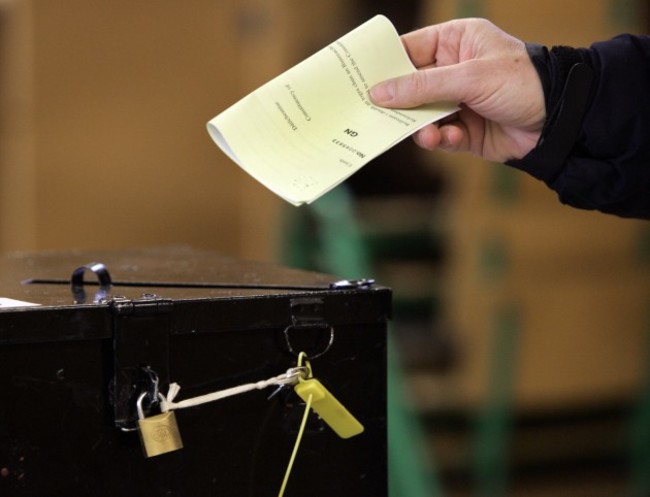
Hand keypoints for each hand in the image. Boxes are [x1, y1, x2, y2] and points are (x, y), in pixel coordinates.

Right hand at [370, 18, 544, 162]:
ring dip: (421, 127)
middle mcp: (453, 71)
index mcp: (455, 43)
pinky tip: (450, 138)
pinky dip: (441, 139)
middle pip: (410, 87)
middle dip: (398, 103)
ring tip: (427, 134)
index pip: (409, 50)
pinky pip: (440, 135)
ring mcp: (457, 102)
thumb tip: (379, 92)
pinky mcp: (464, 130)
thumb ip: (422, 86)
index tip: (360, 80)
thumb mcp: (470, 77)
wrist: (561, 120)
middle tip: (377, 115)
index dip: (385, 65)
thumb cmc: (522, 82)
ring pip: (421, 116)